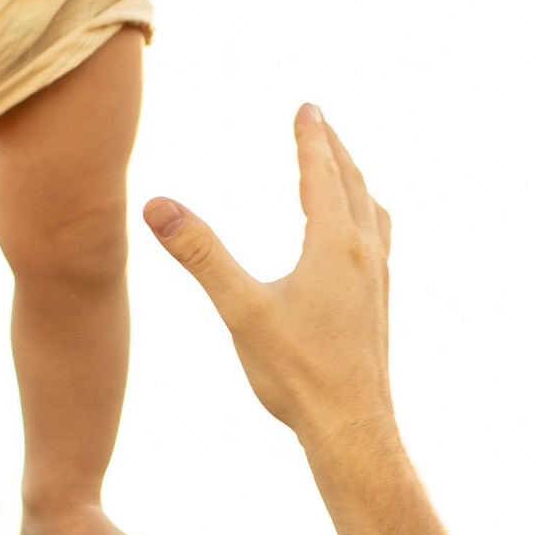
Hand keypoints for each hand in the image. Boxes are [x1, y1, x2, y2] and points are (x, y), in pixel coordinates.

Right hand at [143, 105, 396, 453]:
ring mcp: (378, 281)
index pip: (322, 173)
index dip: (311, 137)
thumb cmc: (297, 373)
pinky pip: (377, 242)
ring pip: (372, 212)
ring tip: (342, 171)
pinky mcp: (379, 306)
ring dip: (354, 182)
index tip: (306, 106)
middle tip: (319, 121)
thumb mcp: (240, 309)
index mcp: (334, 245)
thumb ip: (200, 254)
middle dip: (333, 149)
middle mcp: (364, 255)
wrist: (352, 428)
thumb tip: (156, 206)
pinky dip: (364, 218)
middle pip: (353, 184)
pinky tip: (353, 242)